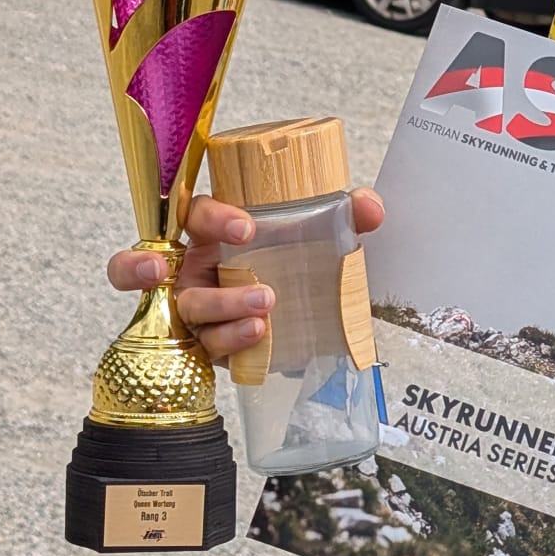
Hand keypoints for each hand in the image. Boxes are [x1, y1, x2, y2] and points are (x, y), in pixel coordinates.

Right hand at [106, 188, 385, 364]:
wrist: (290, 308)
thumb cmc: (287, 258)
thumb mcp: (313, 235)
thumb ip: (343, 216)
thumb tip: (370, 207)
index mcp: (214, 233)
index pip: (198, 216)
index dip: (214, 220)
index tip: (247, 229)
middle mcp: (195, 268)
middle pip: (185, 276)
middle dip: (221, 290)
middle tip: (266, 294)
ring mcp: (195, 306)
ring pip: (192, 314)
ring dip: (226, 320)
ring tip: (264, 323)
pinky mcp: (206, 341)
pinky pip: (205, 347)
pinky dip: (229, 347)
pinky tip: (256, 343)